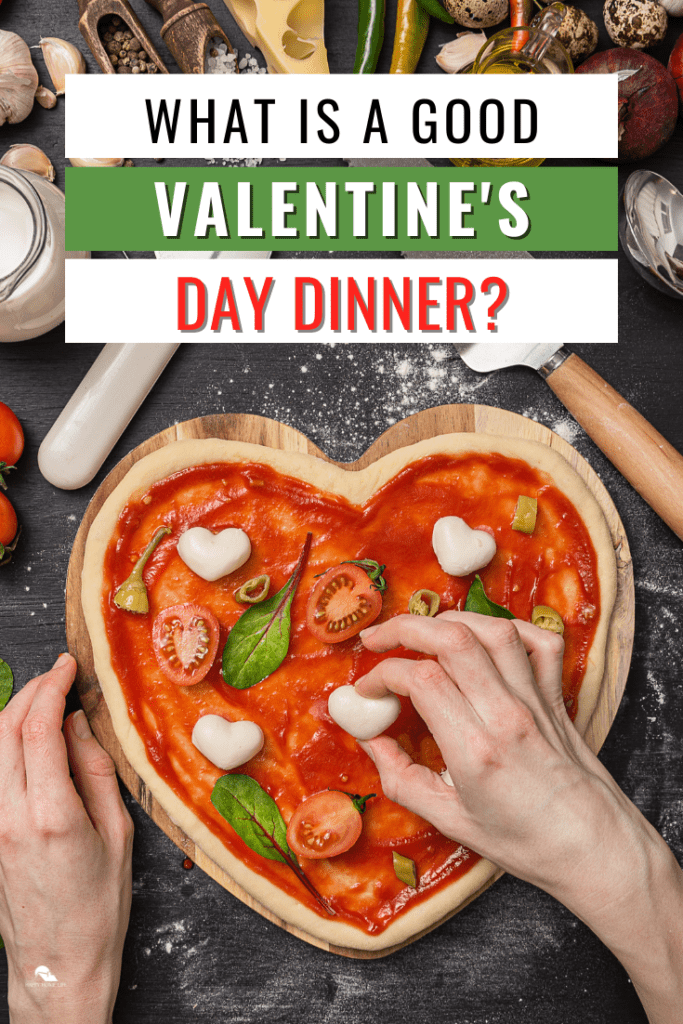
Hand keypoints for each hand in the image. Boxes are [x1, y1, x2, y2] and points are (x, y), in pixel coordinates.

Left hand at [0, 654, 132, 1023]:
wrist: (59, 964)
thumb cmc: (98, 906)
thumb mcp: (117, 834)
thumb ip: (95, 772)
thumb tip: (79, 723)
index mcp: (51, 815)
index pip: (38, 729)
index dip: (52, 687)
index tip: (67, 667)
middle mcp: (10, 817)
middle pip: (3, 731)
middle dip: (29, 692)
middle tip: (57, 676)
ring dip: (12, 716)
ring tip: (44, 704)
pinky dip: (4, 746)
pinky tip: (28, 742)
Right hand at [356, 613, 682, 1022]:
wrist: (595, 848)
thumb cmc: (524, 842)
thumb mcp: (449, 820)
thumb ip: (401, 777)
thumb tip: (368, 738)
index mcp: (475, 749)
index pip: (420, 679)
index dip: (382, 675)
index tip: (366, 690)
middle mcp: (507, 714)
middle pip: (452, 638)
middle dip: (405, 627)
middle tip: (377, 638)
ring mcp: (536, 699)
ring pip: (492, 629)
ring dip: (449, 620)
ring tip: (422, 632)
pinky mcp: (556, 695)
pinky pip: (538, 641)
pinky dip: (508, 628)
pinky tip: (482, 638)